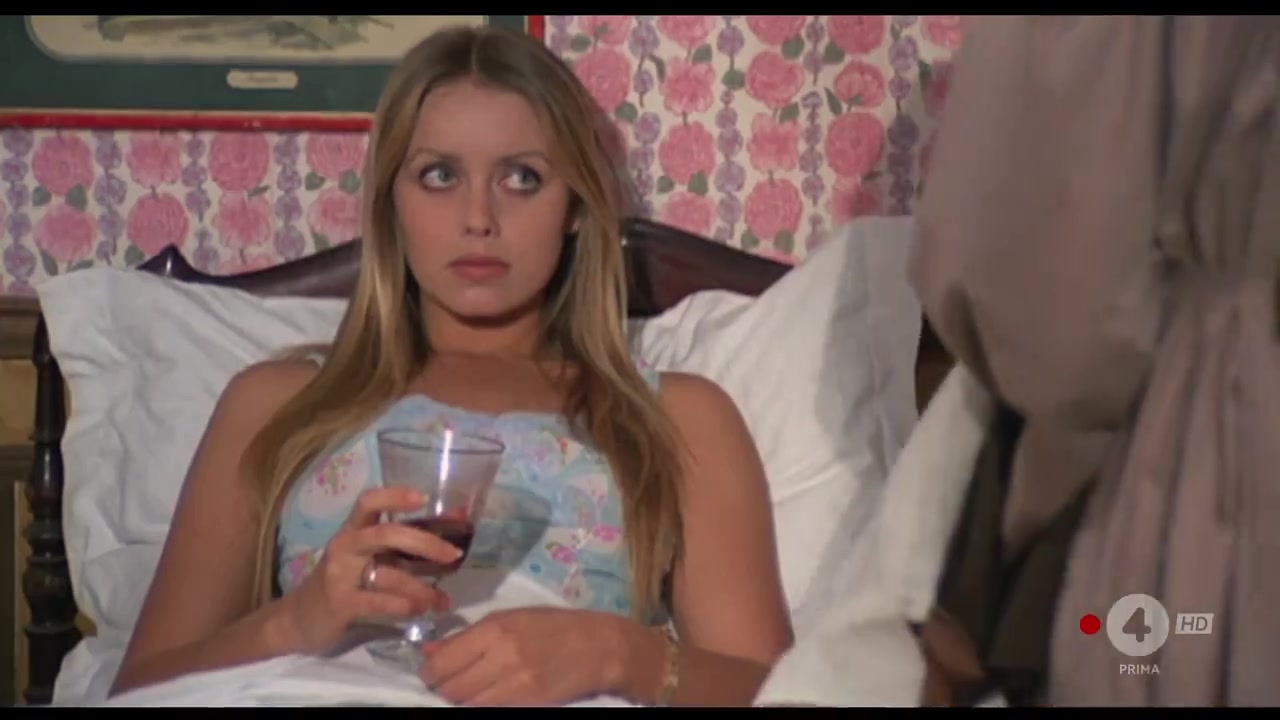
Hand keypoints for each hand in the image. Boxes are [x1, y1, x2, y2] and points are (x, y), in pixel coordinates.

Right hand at [281, 487, 462, 654]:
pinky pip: (376, 601)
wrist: (300, 619)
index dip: (395, 495)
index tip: (425, 496)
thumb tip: (456, 522)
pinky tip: (418, 610)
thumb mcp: (369, 558)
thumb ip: (403, 545)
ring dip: (421, 587)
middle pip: (385, 534)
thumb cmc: (343, 582)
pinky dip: (401, 605)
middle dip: (424, 543)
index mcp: (353, 531)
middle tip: (454, 555)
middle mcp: (344, 547)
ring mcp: (339, 575)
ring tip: (441, 599)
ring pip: (387, 573)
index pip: (368, 502)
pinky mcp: (339, 603)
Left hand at [419, 607, 621, 705]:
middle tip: (447, 683)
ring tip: (469, 689)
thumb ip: (467, 636)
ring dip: (460, 700)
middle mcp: (502, 657)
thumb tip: (428, 652)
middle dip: (442, 688)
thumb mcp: (509, 618)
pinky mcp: (527, 704)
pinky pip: (488, 711)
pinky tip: (487, 696)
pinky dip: (481, 706)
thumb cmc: (551, 626)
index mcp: (494, 629)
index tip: (430, 672)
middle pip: (450, 688)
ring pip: (466, 704)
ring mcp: (515, 685)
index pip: (442, 661)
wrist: (597, 647)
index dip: (429, 671)